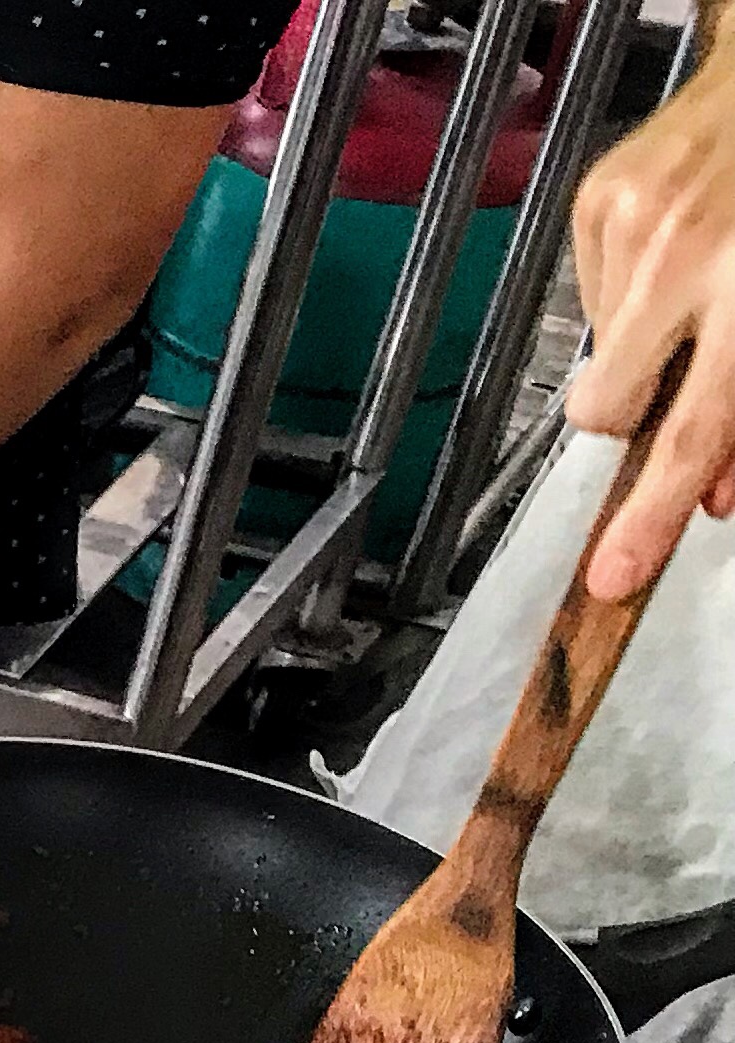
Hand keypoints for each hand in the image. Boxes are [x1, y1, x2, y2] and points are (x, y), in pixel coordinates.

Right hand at [563, 33, 734, 600]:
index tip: (612, 575)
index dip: (649, 514)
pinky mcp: (597, 202)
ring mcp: (632, 225)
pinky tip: (675, 255)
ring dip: (642, 348)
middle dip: (635, 418)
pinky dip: (630, 294)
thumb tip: (715, 497)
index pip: (691, 432)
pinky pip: (592, 298)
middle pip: (609, 407)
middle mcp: (686, 256)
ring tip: (695, 294)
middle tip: (678, 388)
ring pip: (597, 356)